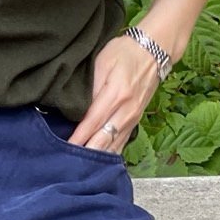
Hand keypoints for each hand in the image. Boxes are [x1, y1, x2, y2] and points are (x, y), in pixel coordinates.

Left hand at [67, 29, 165, 153]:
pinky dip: (108, 155)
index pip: (92, 122)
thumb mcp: (102, 62)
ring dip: (97, 159)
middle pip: (103, 141)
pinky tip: (96, 164)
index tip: (64, 150)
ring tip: (79, 169)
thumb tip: (76, 110)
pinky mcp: (135, 123)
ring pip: (113, 147)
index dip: (78, 138)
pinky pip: (120, 144)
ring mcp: (132, 119)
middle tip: (68, 164)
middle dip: (85, 154)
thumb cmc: (125, 53)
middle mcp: (126, 111)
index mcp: (116, 94)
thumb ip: (89, 87)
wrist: (155, 50)